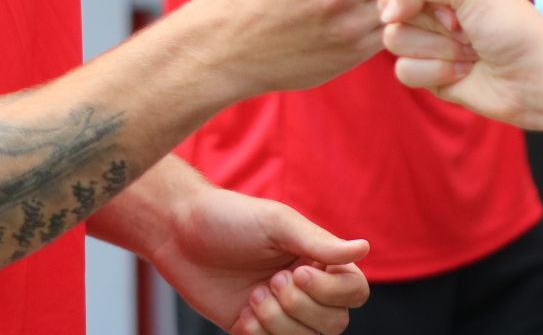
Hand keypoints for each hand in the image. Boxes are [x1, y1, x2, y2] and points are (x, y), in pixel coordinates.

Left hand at [149, 183, 369, 334]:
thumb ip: (319, 242)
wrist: (178, 233)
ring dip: (276, 321)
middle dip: (299, 307)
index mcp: (317, 259)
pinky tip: (241, 312)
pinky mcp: (255, 330)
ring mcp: (281, 313)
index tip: (297, 272)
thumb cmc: (229, 218)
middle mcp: (305, 289)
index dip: (332, 292)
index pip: (355, 292)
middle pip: (335, 324)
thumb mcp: (275, 223)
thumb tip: (363, 247)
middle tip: (269, 280)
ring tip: (252, 295)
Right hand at [379, 0, 542, 128]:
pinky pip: (403, 70)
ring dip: (437, 49)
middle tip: (463, 27)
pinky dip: (436, 72)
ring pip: (394, 39)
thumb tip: (387, 14)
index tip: (453, 3)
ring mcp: (429, 34)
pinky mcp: (428, 67)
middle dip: (428, 22)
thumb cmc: (511, 25)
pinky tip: (464, 71)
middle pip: (389, 6)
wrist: (538, 77)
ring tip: (469, 51)